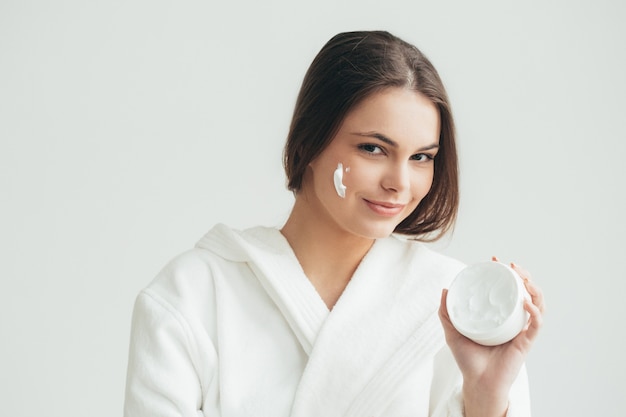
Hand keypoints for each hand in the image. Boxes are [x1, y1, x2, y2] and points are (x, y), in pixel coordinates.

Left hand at [438, 257, 544, 416]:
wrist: (476, 383)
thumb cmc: (468, 359)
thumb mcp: (452, 331)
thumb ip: (446, 312)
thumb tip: (445, 289)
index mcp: (499, 316)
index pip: (508, 289)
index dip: (506, 273)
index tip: (496, 260)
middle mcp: (513, 321)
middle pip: (527, 292)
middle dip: (524, 275)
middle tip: (512, 265)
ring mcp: (521, 331)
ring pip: (537, 304)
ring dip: (534, 289)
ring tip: (523, 278)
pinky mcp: (525, 342)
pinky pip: (536, 324)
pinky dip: (534, 311)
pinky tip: (526, 302)